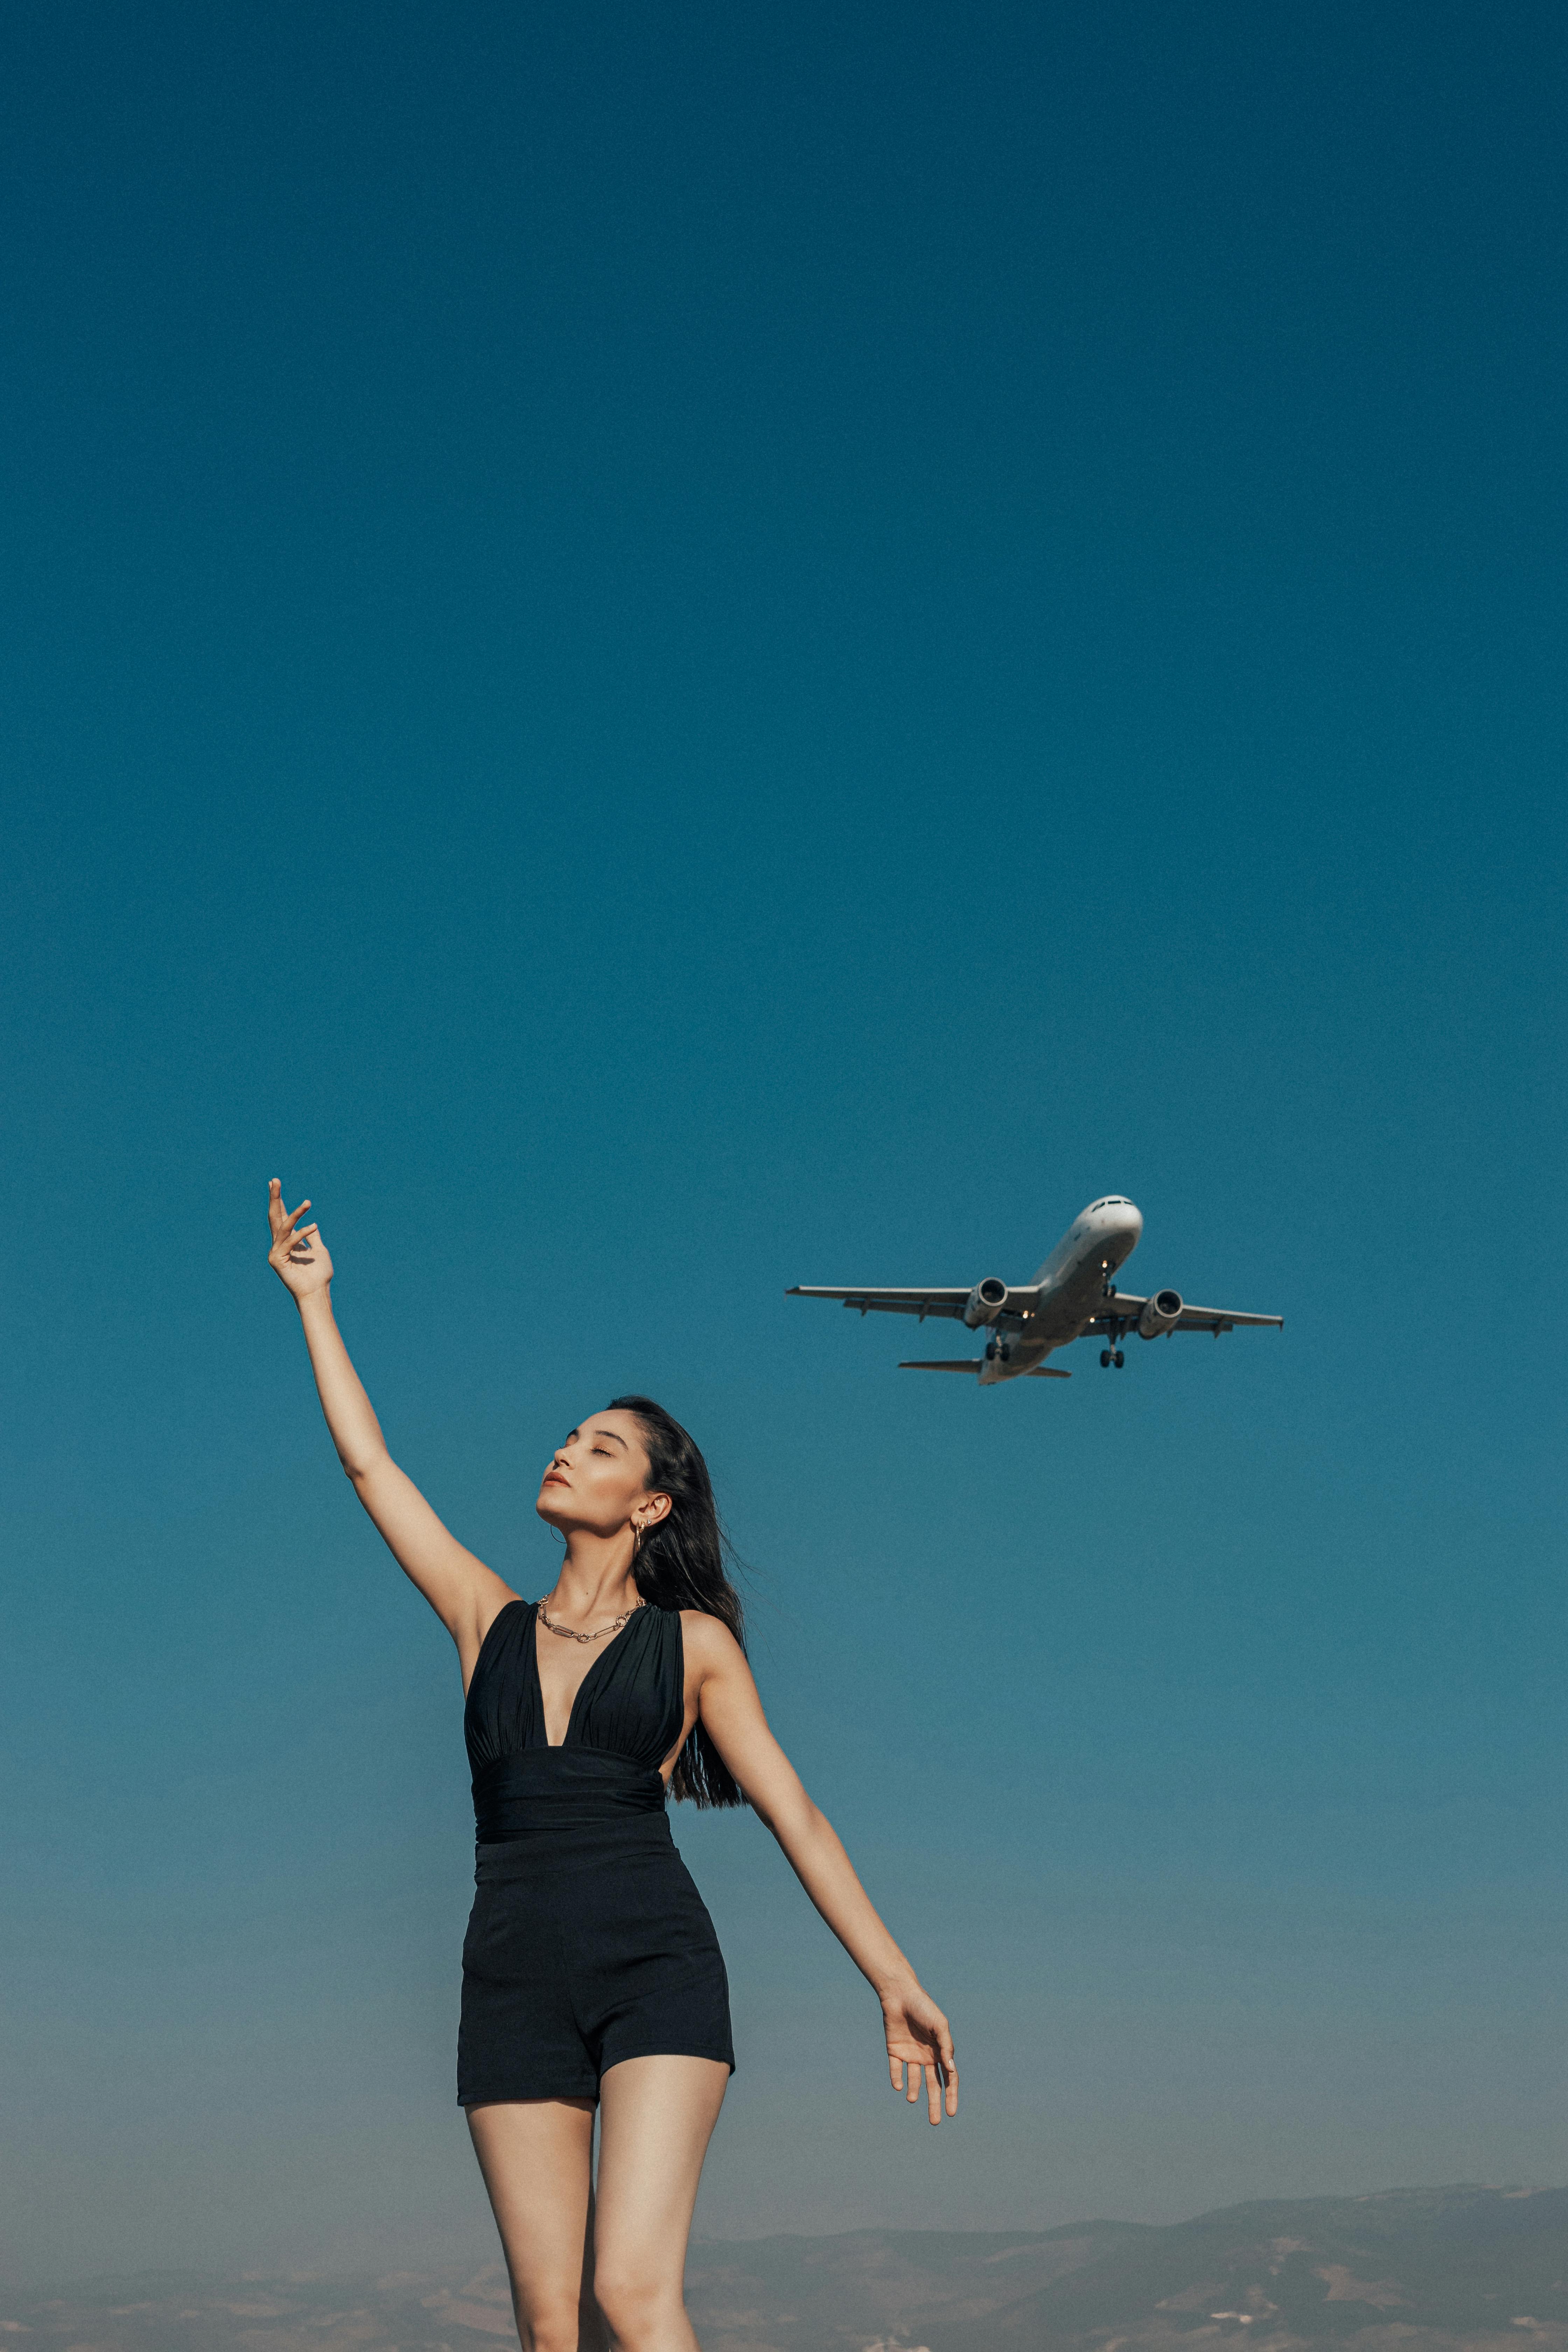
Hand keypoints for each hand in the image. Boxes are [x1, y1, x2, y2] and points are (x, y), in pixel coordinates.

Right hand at [267, 1178, 333, 1302]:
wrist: (317, 1292)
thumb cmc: (319, 1274)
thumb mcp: (319, 1250)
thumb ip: (314, 1238)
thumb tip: (313, 1226)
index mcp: (288, 1241)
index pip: (281, 1216)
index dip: (278, 1200)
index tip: (274, 1183)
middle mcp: (279, 1244)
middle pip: (274, 1217)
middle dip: (275, 1198)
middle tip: (274, 1180)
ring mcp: (276, 1252)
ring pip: (283, 1226)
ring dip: (296, 1213)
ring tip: (308, 1202)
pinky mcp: (277, 1259)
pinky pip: (290, 1241)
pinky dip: (303, 1233)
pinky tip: (314, 1226)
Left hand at [883, 1983, 957, 2124]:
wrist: (900, 1995)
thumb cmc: (923, 2007)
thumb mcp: (939, 2025)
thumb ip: (946, 2047)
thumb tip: (951, 2071)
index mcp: (940, 2052)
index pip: (949, 2079)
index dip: (951, 2096)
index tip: (951, 2112)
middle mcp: (927, 2057)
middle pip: (932, 2085)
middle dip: (934, 2103)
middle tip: (935, 2122)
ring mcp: (910, 2055)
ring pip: (914, 2080)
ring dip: (914, 2091)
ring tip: (912, 2098)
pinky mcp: (894, 2051)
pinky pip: (896, 2070)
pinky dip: (897, 2079)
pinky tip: (898, 2086)